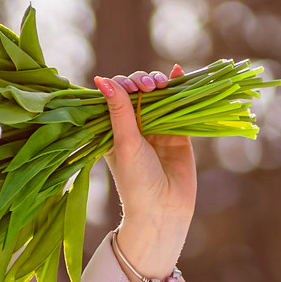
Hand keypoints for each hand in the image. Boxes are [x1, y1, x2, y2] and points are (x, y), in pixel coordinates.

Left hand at [95, 63, 195, 280]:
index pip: (115, 97)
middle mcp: (134, 127)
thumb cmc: (136, 180)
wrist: (163, 210)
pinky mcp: (178, 133)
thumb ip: (118, 110)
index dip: (122, 85)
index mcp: (114, 130)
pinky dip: (179, 87)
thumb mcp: (125, 143)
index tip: (128, 87)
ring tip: (162, 83)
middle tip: (148, 87)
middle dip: (142, 82)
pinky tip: (178, 71)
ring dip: (159, 83)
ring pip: (158, 96)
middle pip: (137, 92)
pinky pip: (179, 106)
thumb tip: (101, 78)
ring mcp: (157, 129)